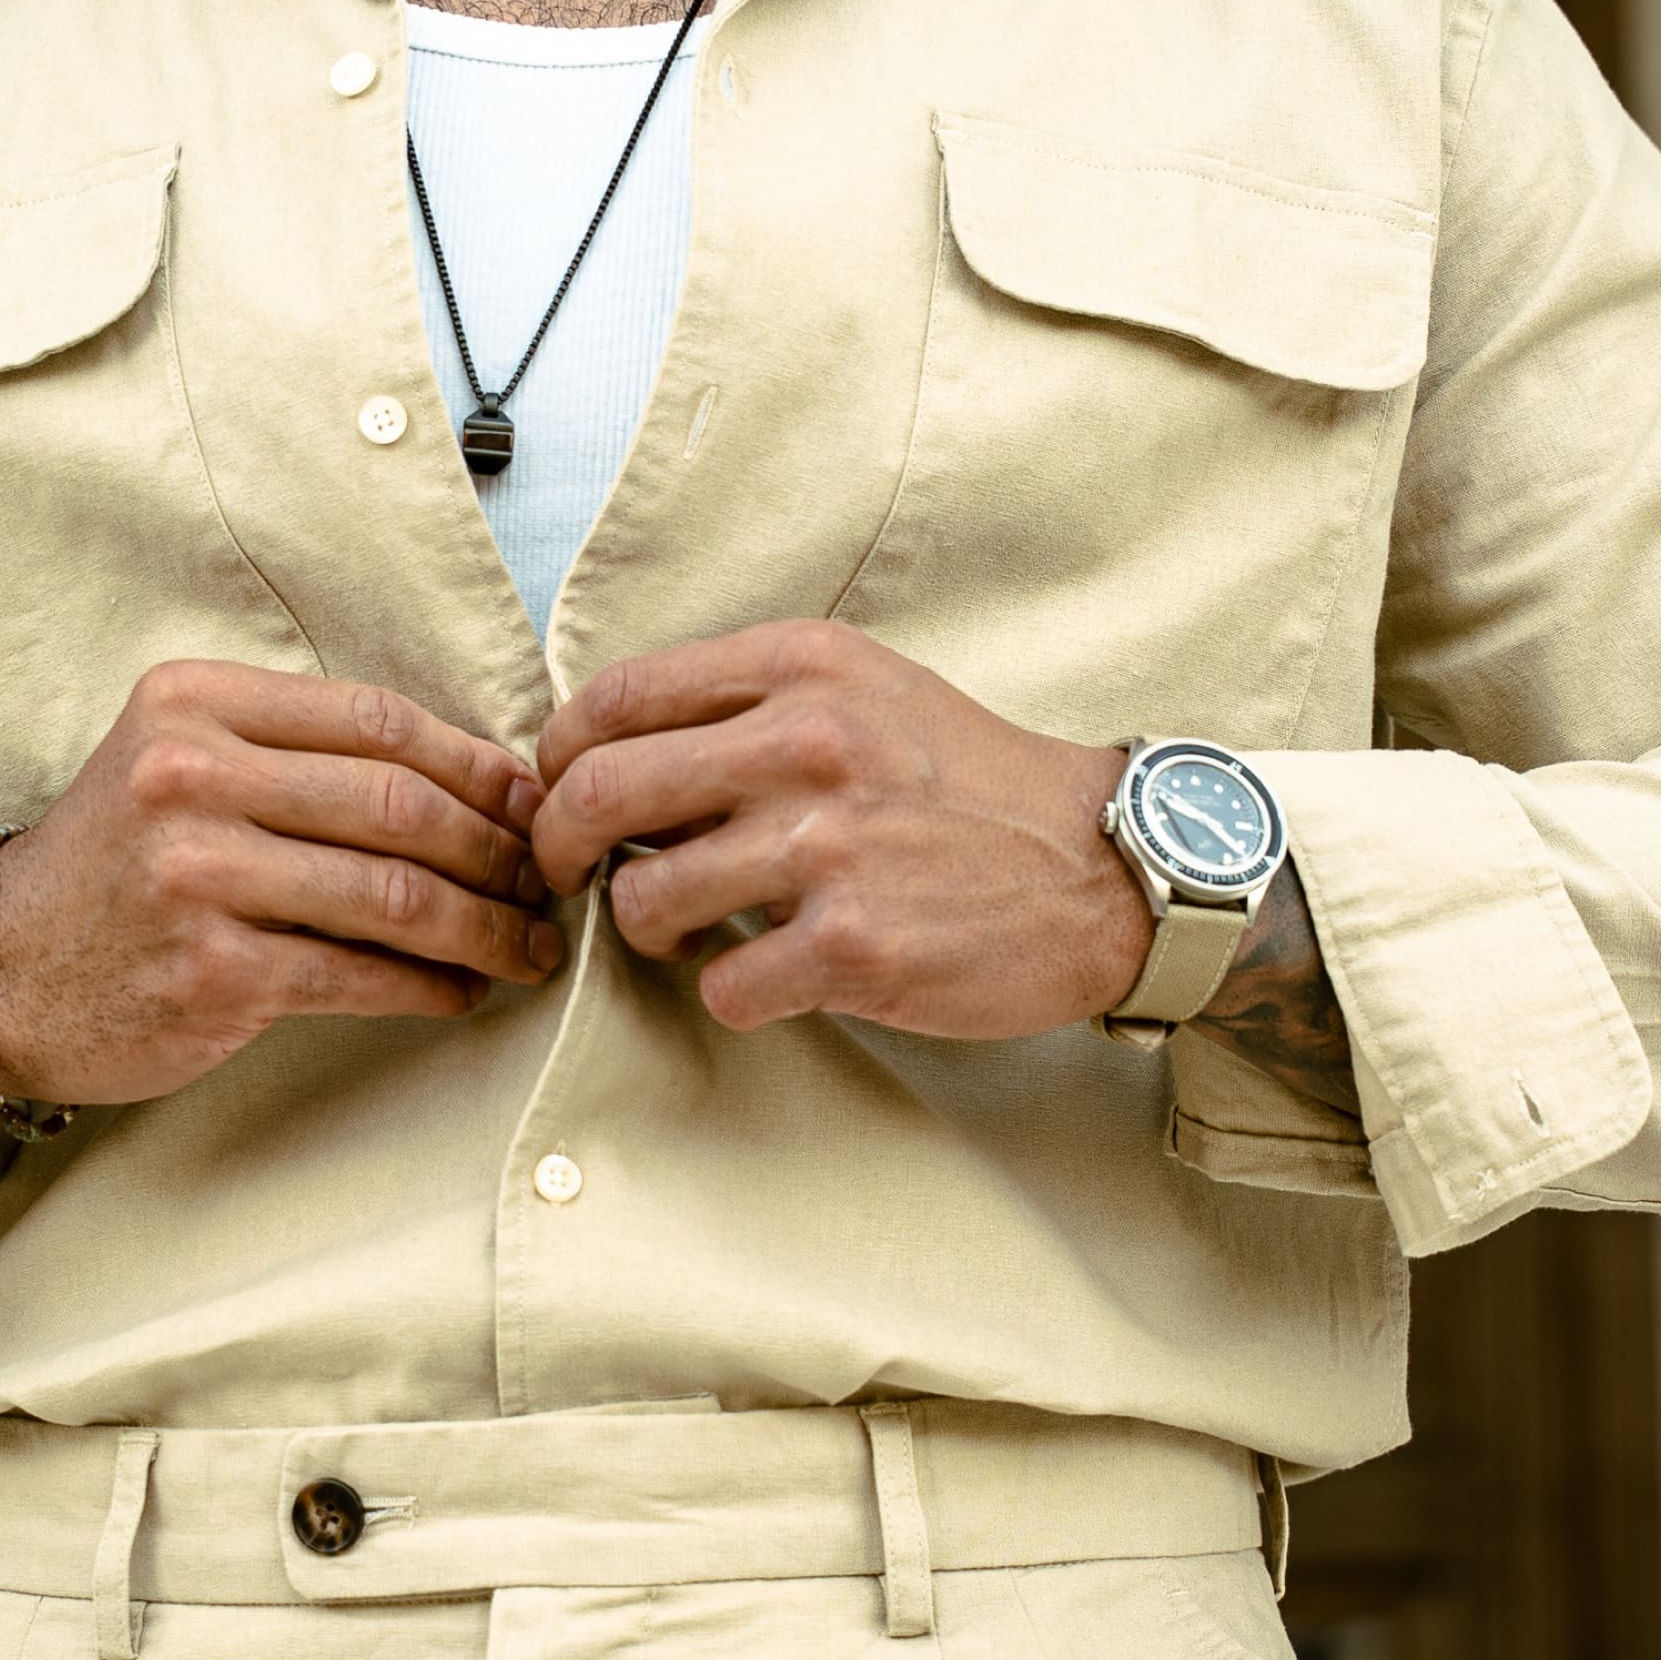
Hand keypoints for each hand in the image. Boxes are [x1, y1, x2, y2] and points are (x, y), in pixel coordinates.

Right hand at [0, 663, 558, 1126]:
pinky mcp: (212, 968)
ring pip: (394, 892)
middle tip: (546, 882)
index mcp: (196, 702)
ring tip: (528, 947)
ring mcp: (200, 873)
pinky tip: (462, 992)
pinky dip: (430, 984)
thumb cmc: (115, 865)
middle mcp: (193, 774)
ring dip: (484, 926)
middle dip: (497, 848)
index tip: (530, 802)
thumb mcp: (180, 761)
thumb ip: (296, 752)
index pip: (378, 719)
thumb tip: (474, 779)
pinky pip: (359, 972)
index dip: (475, 764)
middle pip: (400, 804)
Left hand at [530, 620, 1153, 1036]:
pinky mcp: (854, 948)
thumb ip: (749, 703)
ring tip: (692, 931)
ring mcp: (830, 848)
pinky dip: (731, 992)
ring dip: (648, 930)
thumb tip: (613, 749)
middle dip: (558, 849)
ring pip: (645, 902)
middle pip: (600, 795)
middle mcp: (808, 743)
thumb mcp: (865, 689)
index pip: (615, 697)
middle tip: (570, 878)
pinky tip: (773, 974)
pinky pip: (723, 987)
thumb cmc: (970, 780)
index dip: (559, 758)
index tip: (559, 796)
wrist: (1102, 865)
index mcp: (802, 667)